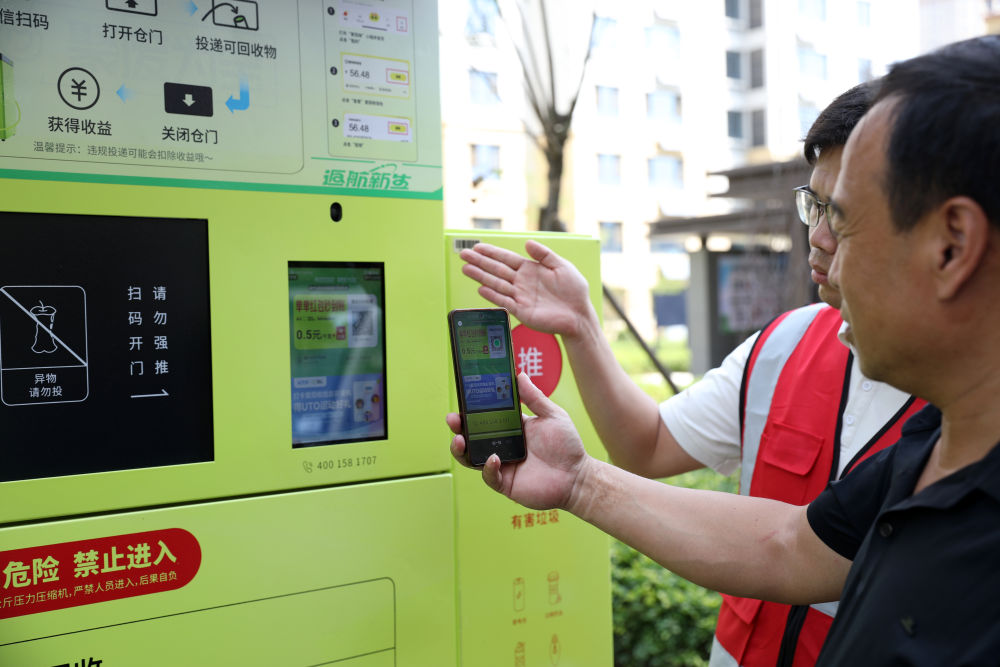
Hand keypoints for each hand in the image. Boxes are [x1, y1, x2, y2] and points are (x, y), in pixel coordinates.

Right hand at [447, 373, 590, 509]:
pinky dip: (488, 468)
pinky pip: (489, 476)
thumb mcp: (552, 415)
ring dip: (461, 449)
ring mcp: (502, 464)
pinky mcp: (505, 483)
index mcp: (510, 427)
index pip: (484, 416)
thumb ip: (534, 397)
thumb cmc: (567, 446)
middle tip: (453, 418)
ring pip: (472, 457)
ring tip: (460, 439)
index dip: (471, 408)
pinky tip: (494, 459)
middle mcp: (502, 445)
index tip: (463, 396)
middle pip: (471, 436)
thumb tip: (519, 374)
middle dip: (458, 427)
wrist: (577, 477)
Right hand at [459, 241, 593, 338]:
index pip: (507, 259)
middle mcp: (522, 282)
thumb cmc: (573, 291)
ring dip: (481, 276)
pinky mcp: (522, 311)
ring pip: (496, 284)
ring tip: (466, 269)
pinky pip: (504, 302)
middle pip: (497, 270)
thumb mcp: (562, 266)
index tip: (477, 247)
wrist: (579, 315)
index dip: (492, 252)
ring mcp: (520, 296)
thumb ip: (544, 254)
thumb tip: (528, 243)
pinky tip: (481, 288)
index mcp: (530, 269)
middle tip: (464, 254)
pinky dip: (493, 296)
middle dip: (480, 262)